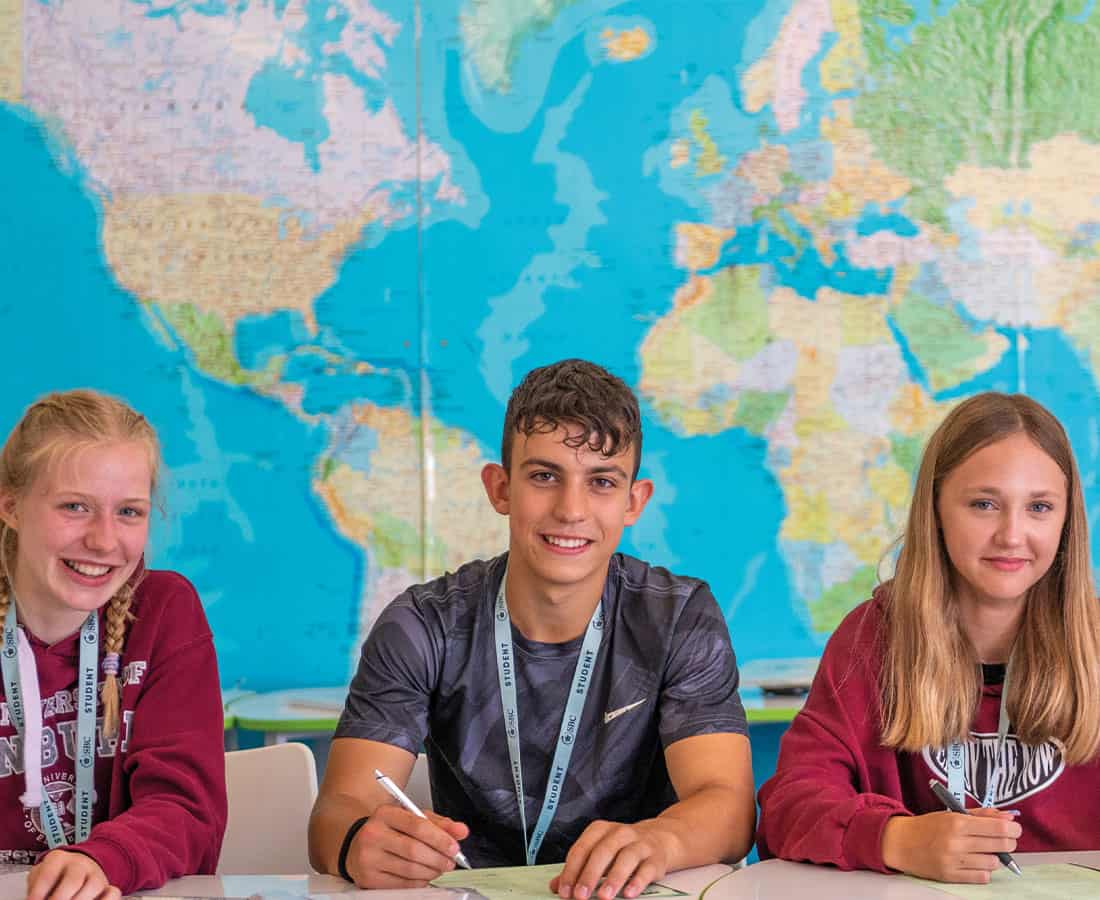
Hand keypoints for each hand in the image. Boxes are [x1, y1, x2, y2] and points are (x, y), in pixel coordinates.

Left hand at [26, 850, 119, 899]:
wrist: (76, 867)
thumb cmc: (53, 877)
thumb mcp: (38, 877)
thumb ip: (35, 888)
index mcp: (57, 859)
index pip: (47, 875)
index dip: (38, 893)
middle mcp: (79, 863)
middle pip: (73, 881)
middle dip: (60, 899)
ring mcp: (95, 874)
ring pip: (94, 886)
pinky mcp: (107, 885)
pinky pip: (113, 893)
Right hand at [344, 804, 468, 888]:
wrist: (357, 845)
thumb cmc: (389, 830)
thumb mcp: (412, 818)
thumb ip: (438, 823)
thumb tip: (461, 831)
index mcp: (385, 814)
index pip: (418, 825)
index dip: (440, 838)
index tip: (454, 846)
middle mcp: (373, 834)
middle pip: (414, 850)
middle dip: (438, 858)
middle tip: (450, 861)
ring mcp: (368, 858)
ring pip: (409, 869)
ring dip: (431, 871)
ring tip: (440, 868)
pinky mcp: (368, 878)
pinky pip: (402, 884)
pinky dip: (419, 882)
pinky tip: (425, 876)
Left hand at [550, 820, 674, 899]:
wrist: (660, 838)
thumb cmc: (622, 848)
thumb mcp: (599, 853)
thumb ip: (578, 868)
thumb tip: (557, 886)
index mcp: (600, 830)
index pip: (582, 849)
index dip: (571, 871)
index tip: (565, 891)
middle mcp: (620, 833)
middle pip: (602, 852)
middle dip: (589, 875)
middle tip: (580, 896)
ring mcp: (639, 844)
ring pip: (626, 858)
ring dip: (613, 878)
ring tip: (604, 896)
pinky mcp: (655, 858)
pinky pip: (646, 869)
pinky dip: (637, 881)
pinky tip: (629, 893)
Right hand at [881, 809, 1020, 882]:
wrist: (901, 843)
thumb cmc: (928, 826)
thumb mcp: (952, 814)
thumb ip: (982, 815)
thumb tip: (1009, 817)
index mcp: (957, 822)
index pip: (998, 828)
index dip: (1013, 829)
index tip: (1014, 829)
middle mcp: (957, 842)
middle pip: (1000, 845)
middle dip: (1008, 842)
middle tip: (1004, 840)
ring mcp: (954, 861)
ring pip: (993, 863)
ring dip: (994, 857)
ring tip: (985, 851)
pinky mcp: (951, 875)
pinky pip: (982, 877)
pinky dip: (984, 870)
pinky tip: (976, 862)